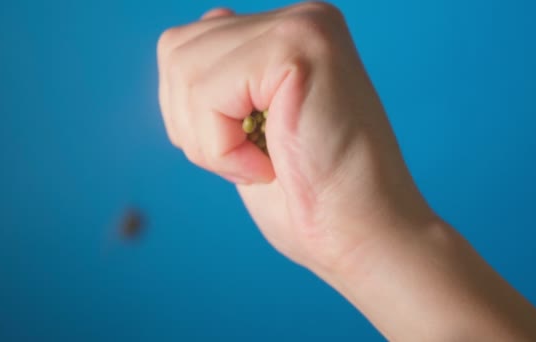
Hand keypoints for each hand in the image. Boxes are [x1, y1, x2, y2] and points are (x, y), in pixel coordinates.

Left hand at [157, 2, 434, 274]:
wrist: (360, 236)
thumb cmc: (306, 197)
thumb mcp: (249, 128)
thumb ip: (226, 74)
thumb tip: (202, 24)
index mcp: (286, 36)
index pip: (186, 46)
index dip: (190, 113)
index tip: (244, 150)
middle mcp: (299, 19)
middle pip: (176, 50)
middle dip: (192, 125)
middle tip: (253, 161)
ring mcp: (302, 27)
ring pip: (184, 69)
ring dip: (209, 141)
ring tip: (262, 164)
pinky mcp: (298, 47)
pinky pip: (207, 93)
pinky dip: (222, 149)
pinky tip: (269, 167)